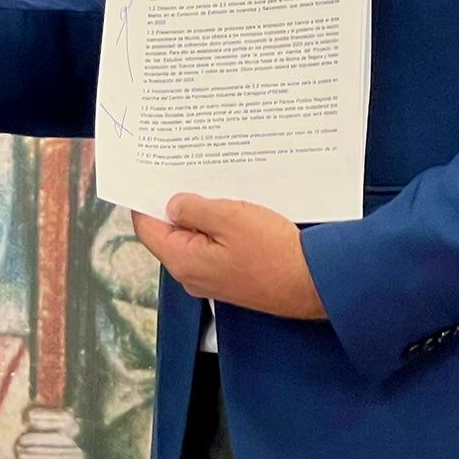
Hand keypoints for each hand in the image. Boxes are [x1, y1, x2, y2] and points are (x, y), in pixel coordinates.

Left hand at [130, 195, 325, 320]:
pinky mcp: (232, 276)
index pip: (148, 229)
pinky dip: (217, 229)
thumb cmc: (273, 253)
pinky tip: (230, 211)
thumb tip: (173, 205)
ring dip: (201, 216)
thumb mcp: (228, 217)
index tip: (149, 178)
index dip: (145, 201)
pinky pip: (214, 247)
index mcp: (184, 261)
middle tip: (185, 176)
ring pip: (195, 239)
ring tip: (212, 190)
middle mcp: (192, 275)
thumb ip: (193, 209)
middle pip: (170, 234)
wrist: (312, 282)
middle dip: (176, 206)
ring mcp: (212, 278)